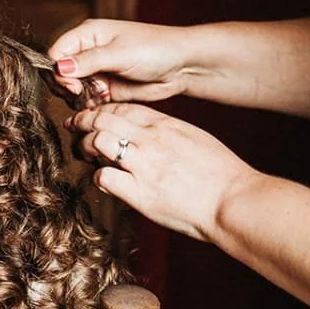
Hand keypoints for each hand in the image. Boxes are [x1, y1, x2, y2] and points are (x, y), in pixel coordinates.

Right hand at [48, 18, 193, 105]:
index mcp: (88, 35)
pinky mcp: (106, 89)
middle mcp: (89, 52)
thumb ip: (88, 61)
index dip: (58, 70)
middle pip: (61, 73)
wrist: (182, 66)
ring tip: (100, 94)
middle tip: (84, 92)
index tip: (72, 84)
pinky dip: (91, 104)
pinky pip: (87, 100)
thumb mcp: (120, 53)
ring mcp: (97, 71)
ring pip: (72, 89)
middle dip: (69, 86)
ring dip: (81, 96)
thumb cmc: (155, 49)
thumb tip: (59, 67)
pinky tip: (104, 100)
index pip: (57, 53)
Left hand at [67, 102, 255, 241]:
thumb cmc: (222, 174)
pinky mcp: (140, 194)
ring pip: (98, 141)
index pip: (123, 108)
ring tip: (85, 153)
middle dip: (84, 121)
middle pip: (104, 119)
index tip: (92, 115)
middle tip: (75, 127)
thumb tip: (147, 134)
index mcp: (166, 125)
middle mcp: (151, 140)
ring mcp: (144, 166)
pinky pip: (105, 177)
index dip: (101, 110)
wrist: (233, 200)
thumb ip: (168, 133)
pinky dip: (98, 177)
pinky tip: (103, 180)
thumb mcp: (195, 139)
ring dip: (86, 146)